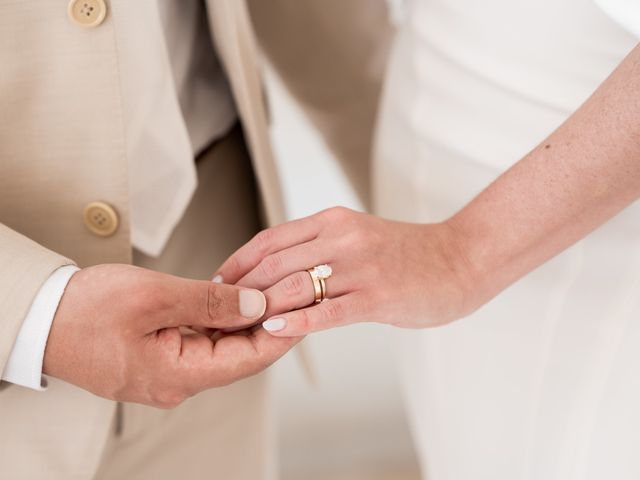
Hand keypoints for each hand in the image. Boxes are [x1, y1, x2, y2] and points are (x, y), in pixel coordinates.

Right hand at [43, 264, 299, 407]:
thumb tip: (256, 304)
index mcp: (178, 376)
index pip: (249, 358)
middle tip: (293, 294)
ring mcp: (166, 372)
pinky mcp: (157, 358)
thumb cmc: (85, 310)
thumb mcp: (154, 297)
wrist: (39, 318)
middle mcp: (176, 382)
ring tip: (269, 292)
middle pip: (238, 354)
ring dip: (243, 320)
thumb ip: (210, 302)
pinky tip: (232, 300)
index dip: (282, 331)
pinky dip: (219, 322)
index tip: (306, 308)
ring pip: (221, 347)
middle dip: (267, 323)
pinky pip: (199, 343)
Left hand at [214, 207, 478, 335]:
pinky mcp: (377, 296)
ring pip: (295, 286)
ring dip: (261, 308)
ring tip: (237, 326)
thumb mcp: (356, 236)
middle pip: (274, 263)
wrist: (459, 259)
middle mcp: (342, 238)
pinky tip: (274, 330)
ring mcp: (360, 267)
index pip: (270, 239)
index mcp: (332, 221)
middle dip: (240, 290)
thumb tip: (277, 269)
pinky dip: (297, 322)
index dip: (237, 262)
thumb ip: (319, 247)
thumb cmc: (405, 254)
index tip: (217, 282)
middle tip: (219, 313)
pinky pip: (327, 311)